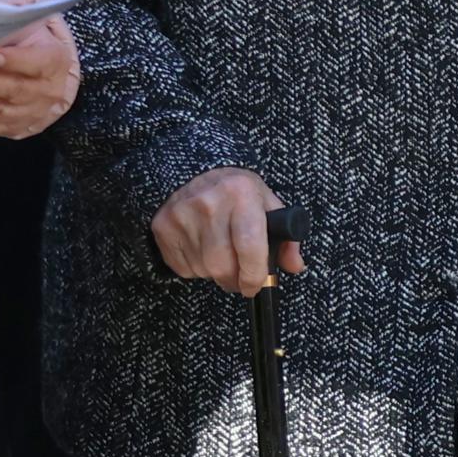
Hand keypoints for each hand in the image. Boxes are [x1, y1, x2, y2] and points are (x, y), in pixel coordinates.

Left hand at [0, 15, 77, 137]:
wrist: (38, 75)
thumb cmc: (24, 44)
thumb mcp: (24, 28)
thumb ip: (7, 22)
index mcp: (54, 61)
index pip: (38, 62)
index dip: (16, 60)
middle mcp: (47, 92)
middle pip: (16, 91)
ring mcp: (29, 113)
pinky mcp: (10, 128)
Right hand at [152, 168, 300, 296]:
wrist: (195, 170)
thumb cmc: (238, 192)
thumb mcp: (267, 204)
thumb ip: (287, 237)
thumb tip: (295, 266)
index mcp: (241, 193)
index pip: (249, 245)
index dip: (254, 274)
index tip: (255, 286)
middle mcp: (209, 202)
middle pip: (222, 265)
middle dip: (235, 280)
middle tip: (240, 279)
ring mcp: (182, 214)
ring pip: (202, 269)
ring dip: (215, 274)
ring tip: (222, 258)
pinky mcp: (162, 225)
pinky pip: (182, 267)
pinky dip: (195, 268)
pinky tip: (202, 251)